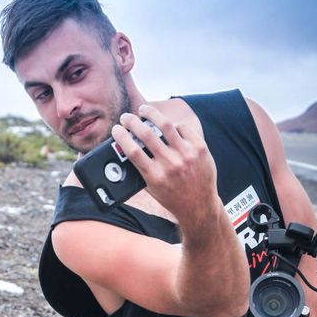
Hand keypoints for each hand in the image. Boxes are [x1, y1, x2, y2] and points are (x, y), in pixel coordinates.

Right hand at [111, 104, 222, 232]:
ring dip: (151, 114)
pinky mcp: (199, 148)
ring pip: (165, 124)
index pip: (132, 151)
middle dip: (132, 122)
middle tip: (126, 117)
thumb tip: (127, 148)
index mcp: (154, 176)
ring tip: (144, 110)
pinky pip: (183, 128)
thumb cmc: (172, 197)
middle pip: (145, 134)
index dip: (121, 136)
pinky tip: (168, 126)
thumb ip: (141, 170)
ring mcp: (186, 154)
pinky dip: (173, 126)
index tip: (117, 129)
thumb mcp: (152, 188)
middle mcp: (170, 164)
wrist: (199, 206)